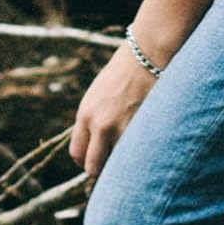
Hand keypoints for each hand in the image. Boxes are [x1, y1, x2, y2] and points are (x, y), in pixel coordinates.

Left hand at [70, 41, 158, 179]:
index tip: (97, 161)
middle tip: (114, 166)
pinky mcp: (139, 129)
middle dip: (103, 170)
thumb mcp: (100, 93)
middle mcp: (98, 124)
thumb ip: (95, 117)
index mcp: (85, 113)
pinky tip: (145, 148)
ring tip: (132, 158)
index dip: (87, 161)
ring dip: (123, 164)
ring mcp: (119, 128)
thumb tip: (97, 142)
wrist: (146, 54)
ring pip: (116, 165)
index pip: (77, 153)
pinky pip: (134, 154)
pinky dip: (139, 155)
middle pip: (93, 166)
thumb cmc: (125, 70)